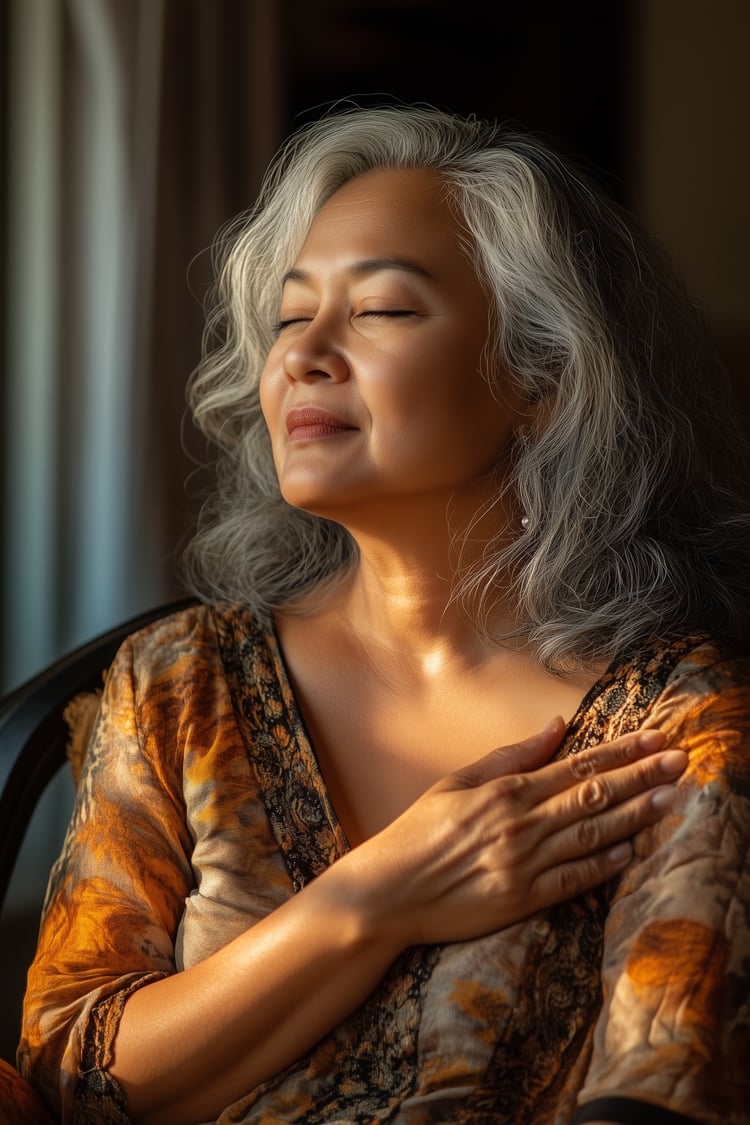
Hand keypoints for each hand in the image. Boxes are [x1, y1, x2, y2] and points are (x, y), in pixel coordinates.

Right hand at [337, 718, 684, 948]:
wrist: (386, 892)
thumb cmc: (417, 832)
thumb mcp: (457, 781)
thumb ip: (510, 756)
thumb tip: (556, 726)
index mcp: (506, 791)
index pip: (577, 765)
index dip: (622, 751)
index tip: (656, 738)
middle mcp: (521, 824)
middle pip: (595, 795)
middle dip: (643, 776)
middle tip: (682, 761)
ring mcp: (524, 864)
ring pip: (593, 834)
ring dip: (637, 816)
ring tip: (673, 799)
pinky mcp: (522, 900)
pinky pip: (573, 881)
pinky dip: (604, 865)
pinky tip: (632, 851)